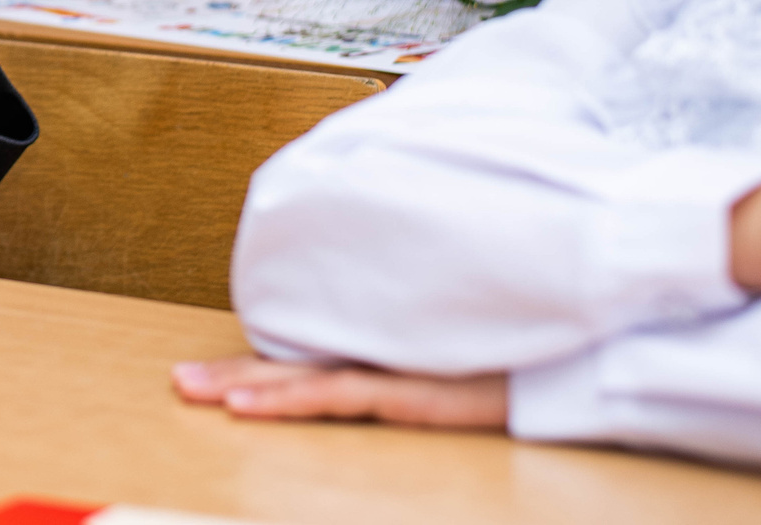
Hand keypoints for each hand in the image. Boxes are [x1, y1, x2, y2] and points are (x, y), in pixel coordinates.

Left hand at [173, 355, 507, 429]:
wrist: (581, 353)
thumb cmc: (529, 354)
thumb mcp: (464, 362)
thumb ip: (417, 365)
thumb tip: (373, 370)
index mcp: (389, 354)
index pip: (312, 363)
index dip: (259, 369)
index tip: (213, 376)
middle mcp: (384, 360)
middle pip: (293, 367)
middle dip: (231, 375)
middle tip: (178, 382)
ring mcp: (396, 373)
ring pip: (299, 381)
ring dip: (239, 387)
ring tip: (190, 391)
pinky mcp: (413, 391)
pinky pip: (337, 396)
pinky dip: (286, 401)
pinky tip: (244, 407)